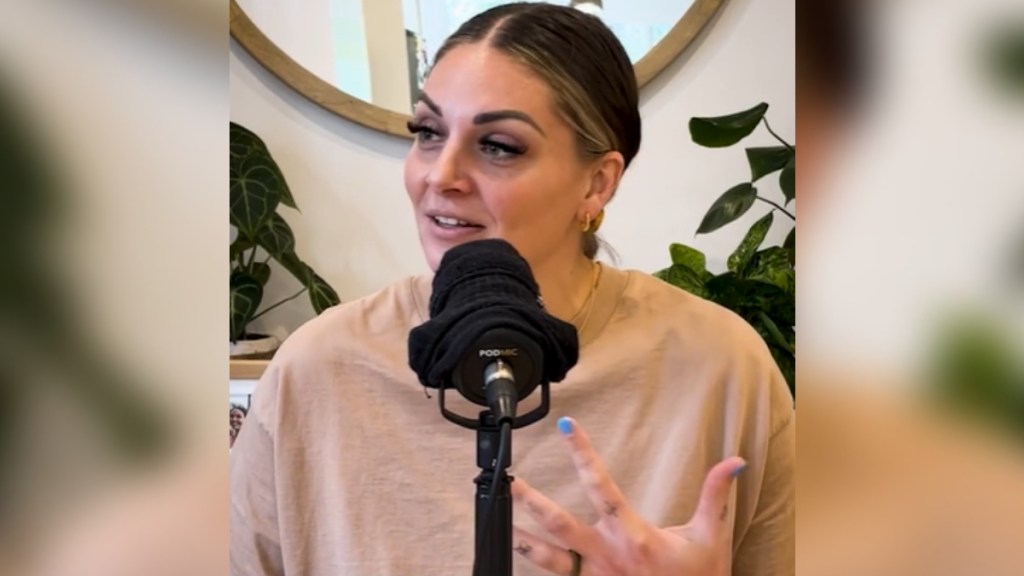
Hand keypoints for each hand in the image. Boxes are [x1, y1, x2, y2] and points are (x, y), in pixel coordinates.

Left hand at [510, 417, 744, 575]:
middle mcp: (609, 557)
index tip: (565, 427)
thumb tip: (735, 461)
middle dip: (531, 503)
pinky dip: (538, 570)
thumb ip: (715, 494)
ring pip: (550, 560)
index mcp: (634, 537)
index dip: (582, 454)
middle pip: (560, 526)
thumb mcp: (710, 536)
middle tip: (509, 482)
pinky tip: (520, 558)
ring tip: (500, 525)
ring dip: (523, 541)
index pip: (602, 486)